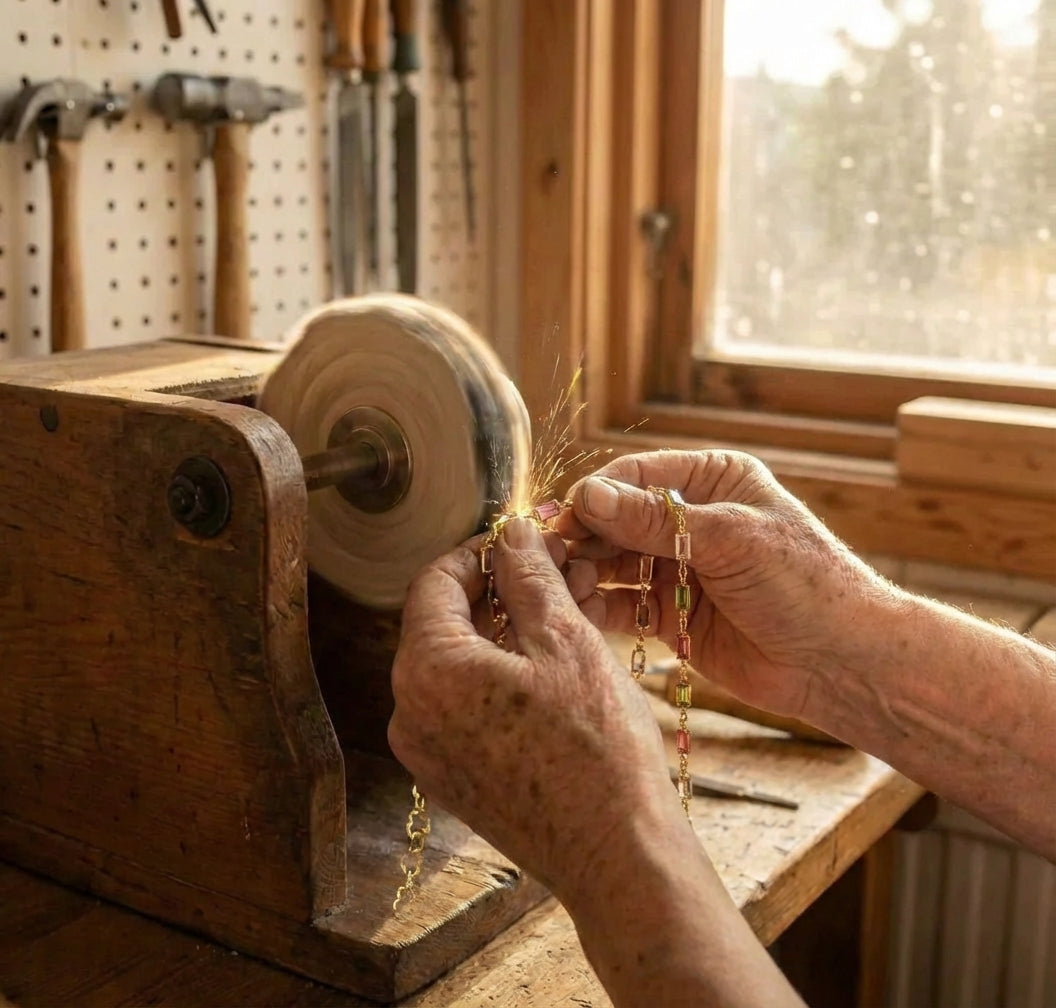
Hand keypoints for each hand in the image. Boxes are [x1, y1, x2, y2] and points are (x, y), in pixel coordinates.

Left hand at [388, 518, 677, 902]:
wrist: (618, 856)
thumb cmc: (597, 748)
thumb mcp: (566, 640)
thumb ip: (529, 576)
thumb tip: (511, 533)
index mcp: (427, 671)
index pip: (434, 581)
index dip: (480, 552)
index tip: (522, 541)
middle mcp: (409, 714)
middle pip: (446, 623)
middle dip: (503, 591)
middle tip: (558, 573)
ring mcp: (429, 753)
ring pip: (461, 666)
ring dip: (509, 633)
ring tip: (570, 614)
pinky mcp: (455, 780)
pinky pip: (468, 707)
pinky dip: (504, 676)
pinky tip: (556, 666)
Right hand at [555, 450, 895, 720]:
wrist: (840, 662)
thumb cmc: (805, 584)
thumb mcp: (732, 539)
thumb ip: (657, 520)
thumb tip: (589, 495)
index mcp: (712, 481)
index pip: (636, 475)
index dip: (597, 495)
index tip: (565, 516)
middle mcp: (690, 519)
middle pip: (616, 518)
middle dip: (583, 535)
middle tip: (548, 554)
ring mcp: (678, 567)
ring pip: (612, 560)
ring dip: (585, 570)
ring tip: (561, 584)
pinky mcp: (671, 613)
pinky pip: (622, 603)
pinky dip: (598, 605)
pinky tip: (580, 610)